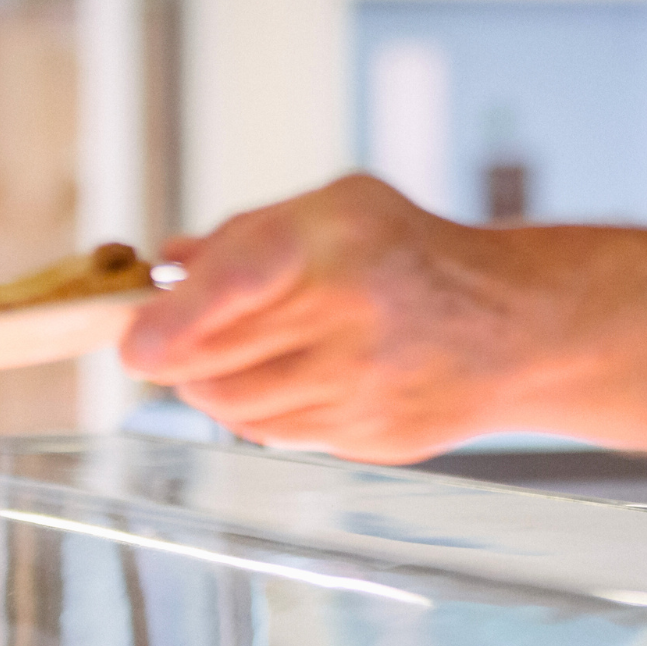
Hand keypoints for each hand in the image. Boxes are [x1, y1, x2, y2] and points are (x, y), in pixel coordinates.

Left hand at [122, 175, 554, 462]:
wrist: (512, 326)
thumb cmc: (410, 255)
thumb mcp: (337, 207)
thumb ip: (246, 232)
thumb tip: (166, 263)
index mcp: (339, 241)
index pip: (238, 281)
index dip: (174, 318)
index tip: (134, 343)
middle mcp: (353, 318)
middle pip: (216, 359)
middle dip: (171, 353)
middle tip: (158, 340)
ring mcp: (362, 388)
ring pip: (234, 407)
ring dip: (208, 384)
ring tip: (230, 353)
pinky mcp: (368, 438)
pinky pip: (274, 434)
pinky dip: (255, 411)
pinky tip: (280, 379)